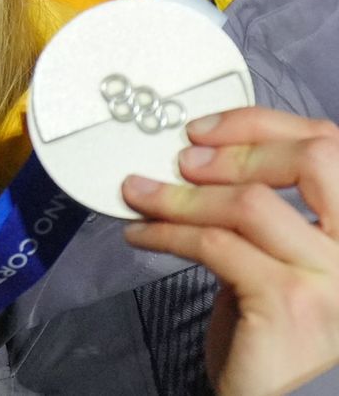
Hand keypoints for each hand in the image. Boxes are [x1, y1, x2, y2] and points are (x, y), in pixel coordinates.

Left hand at [122, 107, 338, 395]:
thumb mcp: (283, 261)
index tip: (206, 128)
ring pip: (251, 203)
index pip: (331, 147)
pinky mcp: (291, 306)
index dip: (263, 125)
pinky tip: (141, 234)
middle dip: (238, 147)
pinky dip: (167, 232)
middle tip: (183, 159)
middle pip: (314, 160)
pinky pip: (217, 246)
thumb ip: (266, 213)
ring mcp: (334, 280)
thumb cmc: (277, 334)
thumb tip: (200, 156)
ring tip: (141, 194)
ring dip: (183, 194)